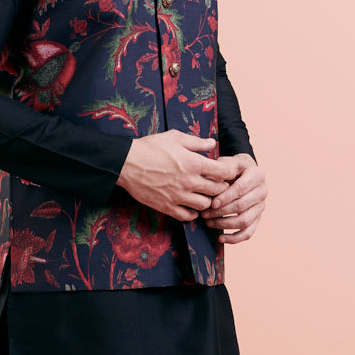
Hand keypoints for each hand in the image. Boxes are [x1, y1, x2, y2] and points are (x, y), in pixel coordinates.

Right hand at [117, 131, 237, 220]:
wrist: (126, 163)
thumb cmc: (150, 147)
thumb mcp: (175, 137)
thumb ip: (196, 142)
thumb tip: (212, 143)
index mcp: (194, 163)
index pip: (224, 172)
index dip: (228, 172)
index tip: (224, 172)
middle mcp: (189, 181)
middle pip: (218, 191)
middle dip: (220, 187)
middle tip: (215, 184)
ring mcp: (178, 196)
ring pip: (205, 206)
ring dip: (207, 201)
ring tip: (202, 195)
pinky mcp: (167, 206)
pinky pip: (187, 216)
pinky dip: (192, 213)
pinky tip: (190, 206)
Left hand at [197, 154, 266, 243]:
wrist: (243, 172)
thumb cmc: (231, 168)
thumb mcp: (227, 163)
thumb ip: (220, 170)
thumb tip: (209, 183)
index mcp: (257, 175)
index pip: (241, 189)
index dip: (226, 197)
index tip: (212, 203)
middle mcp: (262, 191)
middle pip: (242, 206)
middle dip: (221, 212)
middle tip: (204, 214)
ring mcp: (261, 206)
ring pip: (245, 221)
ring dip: (224, 224)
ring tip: (208, 222)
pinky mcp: (257, 218)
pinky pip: (248, 233)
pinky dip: (234, 238)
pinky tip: (220, 238)